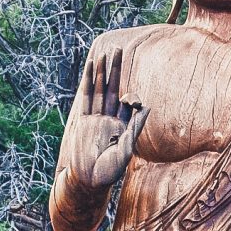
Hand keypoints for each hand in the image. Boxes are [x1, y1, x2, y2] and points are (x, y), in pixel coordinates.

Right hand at [61, 47, 149, 189]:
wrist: (88, 182)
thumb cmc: (109, 171)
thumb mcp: (126, 149)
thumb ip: (135, 127)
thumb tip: (148, 107)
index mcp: (122, 125)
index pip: (127, 103)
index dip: (131, 96)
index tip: (131, 98)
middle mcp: (109, 118)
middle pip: (112, 88)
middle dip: (115, 70)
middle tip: (118, 49)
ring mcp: (95, 118)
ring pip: (99, 89)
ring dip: (101, 71)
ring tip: (104, 53)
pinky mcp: (82, 120)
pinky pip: (85, 96)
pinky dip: (87, 81)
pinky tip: (89, 67)